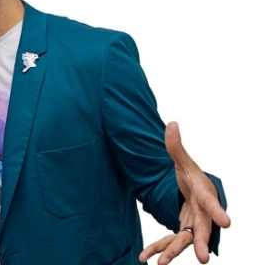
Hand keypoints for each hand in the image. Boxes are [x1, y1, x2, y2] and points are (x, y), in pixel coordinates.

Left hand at [139, 122, 230, 264]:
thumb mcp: (182, 161)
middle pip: (203, 229)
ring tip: (161, 264)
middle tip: (204, 258)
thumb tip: (171, 122)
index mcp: (204, 193)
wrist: (193, 190)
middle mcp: (201, 213)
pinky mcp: (182, 231)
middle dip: (203, 242)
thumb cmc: (190, 175)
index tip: (228, 222)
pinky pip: (170, 241)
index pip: (211, 203)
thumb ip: (176, 145)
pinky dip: (158, 248)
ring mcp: (192, 224)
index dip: (218, 211)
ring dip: (173, 251)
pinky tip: (144, 256)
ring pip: (184, 240)